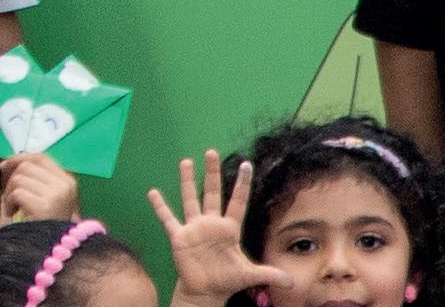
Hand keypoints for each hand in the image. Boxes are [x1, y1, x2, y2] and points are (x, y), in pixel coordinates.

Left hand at [0, 153, 79, 220]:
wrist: (55, 254)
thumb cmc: (47, 227)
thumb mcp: (49, 200)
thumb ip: (37, 181)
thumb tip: (10, 163)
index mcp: (68, 181)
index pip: (41, 157)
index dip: (19, 158)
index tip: (4, 166)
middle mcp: (65, 184)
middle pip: (27, 166)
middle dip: (11, 180)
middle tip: (9, 198)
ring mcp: (56, 195)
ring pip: (19, 178)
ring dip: (9, 194)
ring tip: (12, 209)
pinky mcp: (44, 206)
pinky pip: (17, 193)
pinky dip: (8, 203)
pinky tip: (12, 214)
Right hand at [148, 149, 291, 306]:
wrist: (204, 293)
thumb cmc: (226, 280)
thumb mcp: (249, 275)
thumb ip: (269, 274)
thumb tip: (291, 281)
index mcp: (229, 228)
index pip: (238, 201)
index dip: (242, 183)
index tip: (246, 164)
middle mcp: (211, 223)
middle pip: (213, 192)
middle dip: (213, 172)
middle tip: (212, 152)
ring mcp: (194, 228)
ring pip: (190, 199)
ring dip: (188, 181)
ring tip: (187, 161)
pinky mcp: (179, 237)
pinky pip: (168, 219)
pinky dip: (160, 207)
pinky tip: (153, 193)